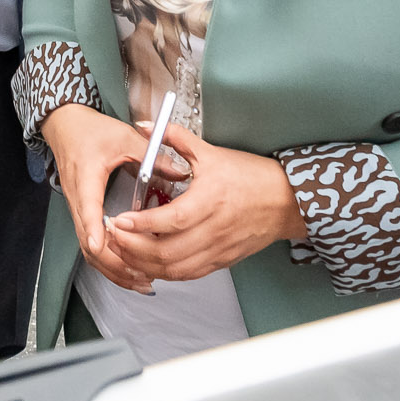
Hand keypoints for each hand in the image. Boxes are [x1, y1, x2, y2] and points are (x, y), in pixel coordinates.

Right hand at [39, 104, 189, 293]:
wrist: (65, 127)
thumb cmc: (90, 130)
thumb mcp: (124, 136)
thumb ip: (151, 154)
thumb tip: (180, 171)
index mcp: (86, 176)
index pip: (87, 207)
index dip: (93, 228)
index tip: (101, 245)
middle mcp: (78, 197)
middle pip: (87, 239)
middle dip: (113, 261)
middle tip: (140, 273)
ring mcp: (78, 208)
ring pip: (88, 248)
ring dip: (112, 267)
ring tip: (140, 280)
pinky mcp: (82, 215)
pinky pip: (90, 245)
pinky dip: (108, 261)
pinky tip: (128, 270)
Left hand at [103, 125, 299, 285]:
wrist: (286, 201)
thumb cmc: (251, 176)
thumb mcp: (211, 152)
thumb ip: (175, 138)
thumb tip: (144, 126)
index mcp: (211, 199)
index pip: (171, 220)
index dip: (141, 224)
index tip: (119, 219)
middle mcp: (214, 229)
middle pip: (167, 252)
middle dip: (133, 248)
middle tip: (113, 235)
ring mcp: (218, 249)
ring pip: (174, 269)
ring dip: (144, 264)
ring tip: (123, 249)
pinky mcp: (221, 261)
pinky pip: (188, 274)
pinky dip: (164, 272)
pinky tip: (148, 262)